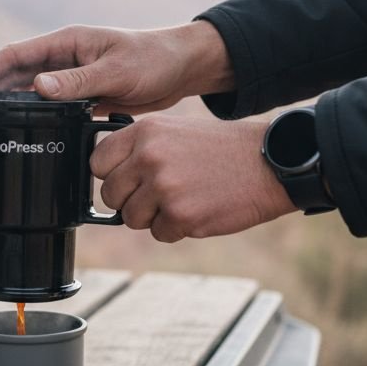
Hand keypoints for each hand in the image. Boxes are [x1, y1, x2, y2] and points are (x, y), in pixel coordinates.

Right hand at [0, 21, 233, 115]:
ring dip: (4, 111)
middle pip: (14, 78)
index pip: (15, 56)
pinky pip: (50, 110)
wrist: (183, 70)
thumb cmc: (153, 60)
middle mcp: (64, 59)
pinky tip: (21, 137)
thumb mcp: (116, 70)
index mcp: (66, 43)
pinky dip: (32, 121)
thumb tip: (37, 87)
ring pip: (28, 96)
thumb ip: (78, 80)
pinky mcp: (84, 98)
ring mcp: (72, 79)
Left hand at [91, 115, 296, 241]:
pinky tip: (198, 209)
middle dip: (130, 201)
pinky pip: (159, 234)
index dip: (111, 175)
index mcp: (145, 132)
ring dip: (154, 217)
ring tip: (183, 199)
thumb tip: (108, 177)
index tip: (126, 180)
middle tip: (158, 195)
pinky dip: (176, 229)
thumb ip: (139, 150)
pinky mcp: (180, 215)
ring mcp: (163, 187)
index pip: (98, 162)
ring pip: (132, 218)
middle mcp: (149, 157)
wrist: (268, 164)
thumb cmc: (222, 150)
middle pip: (111, 194)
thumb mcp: (174, 132)